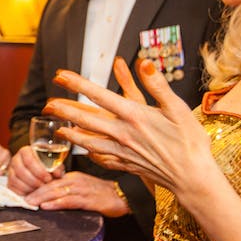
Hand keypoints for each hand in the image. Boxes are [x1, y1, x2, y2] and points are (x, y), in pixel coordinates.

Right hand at [6, 144, 61, 194]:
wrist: (41, 173)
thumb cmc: (47, 166)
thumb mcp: (54, 164)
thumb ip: (57, 167)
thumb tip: (58, 173)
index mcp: (26, 151)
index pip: (29, 160)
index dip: (39, 171)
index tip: (48, 178)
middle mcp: (16, 159)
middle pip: (21, 170)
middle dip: (34, 180)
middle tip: (44, 185)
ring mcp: (11, 171)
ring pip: (15, 179)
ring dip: (29, 187)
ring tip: (39, 189)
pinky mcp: (9, 182)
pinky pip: (12, 188)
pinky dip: (23, 192)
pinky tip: (32, 193)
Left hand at [25, 171, 130, 215]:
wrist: (122, 196)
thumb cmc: (101, 194)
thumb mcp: (81, 188)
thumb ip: (67, 191)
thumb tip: (49, 198)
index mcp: (72, 177)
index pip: (49, 180)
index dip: (36, 186)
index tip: (24, 193)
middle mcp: (74, 181)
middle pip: (50, 185)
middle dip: (34, 192)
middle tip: (22, 199)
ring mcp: (81, 190)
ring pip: (57, 192)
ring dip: (41, 198)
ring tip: (29, 203)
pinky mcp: (88, 200)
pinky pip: (69, 201)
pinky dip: (56, 203)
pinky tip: (47, 206)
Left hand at [43, 58, 216, 199]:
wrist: (193, 179)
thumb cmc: (190, 142)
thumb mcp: (178, 107)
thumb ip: (158, 84)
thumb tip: (144, 62)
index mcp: (134, 116)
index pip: (99, 95)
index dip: (77, 84)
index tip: (60, 76)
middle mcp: (123, 134)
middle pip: (85, 120)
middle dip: (64, 110)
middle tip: (46, 104)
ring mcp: (122, 152)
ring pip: (87, 142)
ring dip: (70, 135)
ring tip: (57, 130)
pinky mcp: (125, 165)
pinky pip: (101, 159)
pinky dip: (89, 154)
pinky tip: (84, 152)